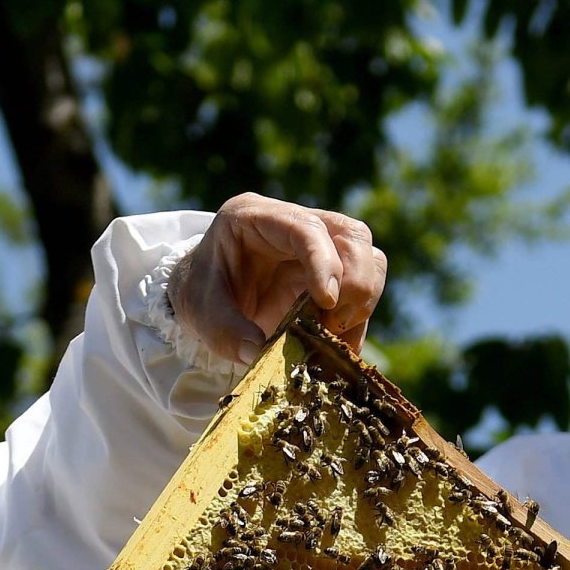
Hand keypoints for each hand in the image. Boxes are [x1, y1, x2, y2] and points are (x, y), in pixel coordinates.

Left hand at [174, 193, 386, 363]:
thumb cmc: (202, 295)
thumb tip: (256, 352)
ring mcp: (319, 246)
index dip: (323, 261)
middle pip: (351, 235)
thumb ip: (224, 330)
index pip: (305, 227)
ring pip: (370, 258)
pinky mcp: (334, 273)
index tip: (327, 301)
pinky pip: (365, 291)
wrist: (209, 300)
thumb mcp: (200, 312)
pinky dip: (357, 323)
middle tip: (331, 325)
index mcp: (256, 217)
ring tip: (331, 337)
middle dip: (355, 283)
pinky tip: (335, 347)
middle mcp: (295, 224)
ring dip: (362, 302)